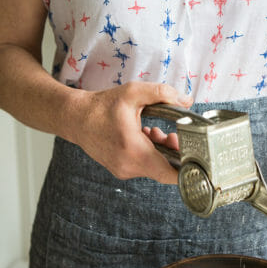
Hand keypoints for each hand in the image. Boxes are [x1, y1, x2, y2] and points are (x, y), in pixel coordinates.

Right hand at [71, 81, 192, 183]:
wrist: (74, 118)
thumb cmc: (101, 106)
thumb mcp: (133, 92)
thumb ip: (162, 93)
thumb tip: (187, 100)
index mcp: (134, 150)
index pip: (170, 174)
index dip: (187, 166)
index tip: (191, 150)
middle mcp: (129, 166)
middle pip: (165, 170)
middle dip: (174, 153)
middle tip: (172, 136)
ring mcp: (124, 171)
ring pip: (155, 168)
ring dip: (161, 151)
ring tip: (155, 132)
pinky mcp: (121, 170)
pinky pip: (144, 166)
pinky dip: (150, 153)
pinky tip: (145, 136)